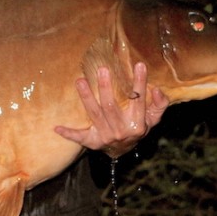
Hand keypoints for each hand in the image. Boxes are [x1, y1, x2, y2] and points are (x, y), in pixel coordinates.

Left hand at [54, 62, 168, 158]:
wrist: (123, 150)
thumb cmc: (136, 126)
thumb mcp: (153, 119)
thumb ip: (159, 105)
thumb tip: (157, 89)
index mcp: (137, 124)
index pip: (138, 100)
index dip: (139, 82)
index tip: (139, 65)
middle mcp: (121, 131)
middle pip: (111, 107)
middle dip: (105, 88)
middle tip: (102, 69)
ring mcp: (105, 137)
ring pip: (94, 114)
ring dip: (86, 97)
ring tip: (80, 81)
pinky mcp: (92, 142)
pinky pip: (79, 137)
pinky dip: (68, 133)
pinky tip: (57, 127)